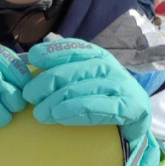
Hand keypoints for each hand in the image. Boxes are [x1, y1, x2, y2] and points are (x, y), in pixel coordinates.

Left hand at [22, 38, 158, 165]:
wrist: (136, 122)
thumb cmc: (104, 98)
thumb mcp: (86, 78)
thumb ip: (66, 63)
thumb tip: (43, 44)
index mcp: (99, 56)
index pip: (75, 48)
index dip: (53, 51)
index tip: (32, 57)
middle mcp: (111, 67)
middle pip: (75, 69)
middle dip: (48, 81)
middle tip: (28, 95)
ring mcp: (122, 86)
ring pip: (83, 88)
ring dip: (57, 100)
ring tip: (39, 113)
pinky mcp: (130, 106)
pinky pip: (98, 107)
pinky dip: (76, 110)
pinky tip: (58, 115)